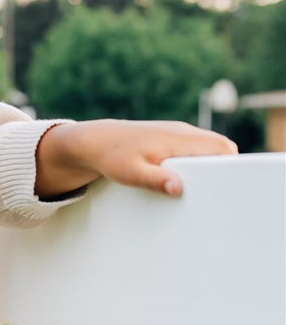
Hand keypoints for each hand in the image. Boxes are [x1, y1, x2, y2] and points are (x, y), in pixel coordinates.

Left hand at [36, 120, 237, 198]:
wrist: (94, 142)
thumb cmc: (112, 157)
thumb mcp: (131, 174)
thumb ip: (155, 180)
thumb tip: (178, 187)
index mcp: (179, 139)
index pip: (222, 148)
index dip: (231, 166)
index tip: (226, 187)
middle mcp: (183, 132)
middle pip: (220, 147)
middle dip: (224, 168)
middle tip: (216, 192)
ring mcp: (177, 132)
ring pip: (208, 147)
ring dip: (210, 164)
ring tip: (202, 189)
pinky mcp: (170, 136)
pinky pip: (195, 147)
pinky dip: (198, 160)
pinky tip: (187, 179)